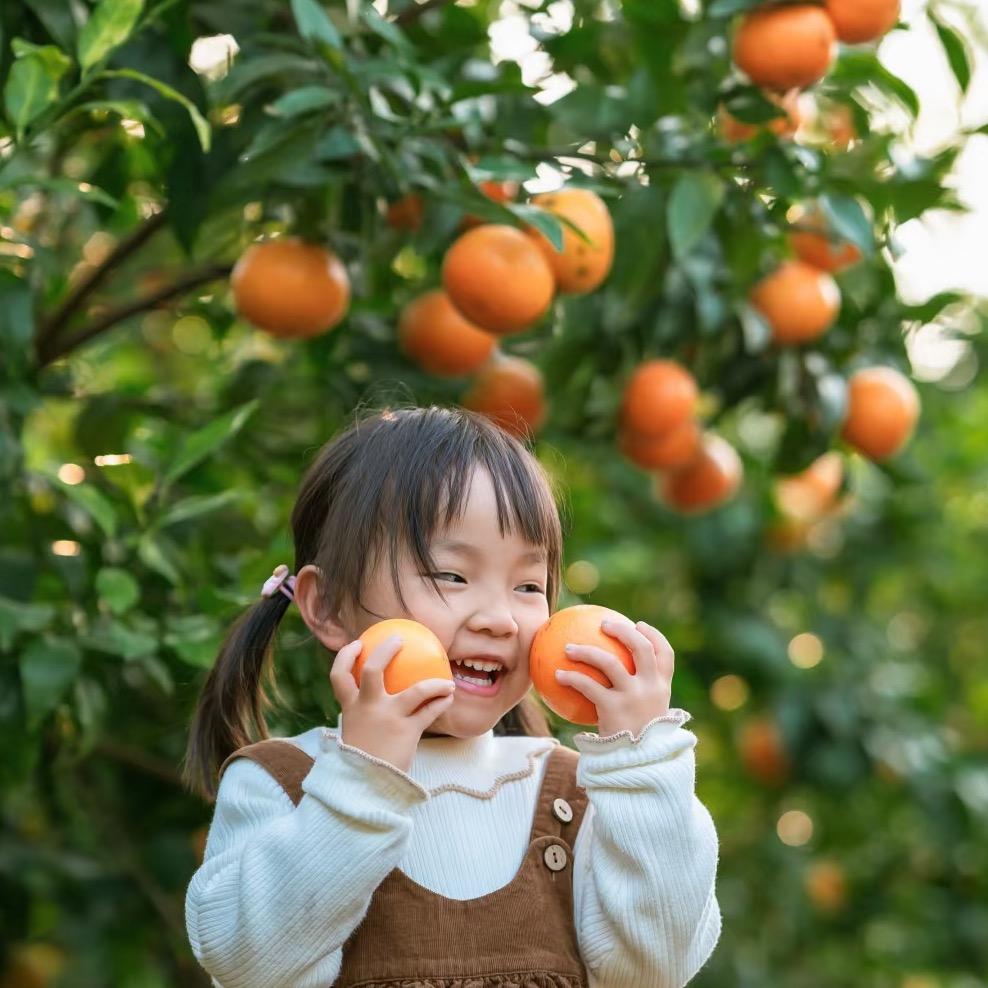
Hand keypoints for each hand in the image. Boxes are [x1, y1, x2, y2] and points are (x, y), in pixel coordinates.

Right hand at [329, 635, 455, 773]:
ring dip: (435, 683)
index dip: (346, 656)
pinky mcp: (407, 731)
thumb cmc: (362, 763)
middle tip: (399, 639)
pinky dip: (441, 702)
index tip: (357, 644)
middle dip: (386, 650)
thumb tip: (376, 705)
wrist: (366, 789)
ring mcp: (388, 718)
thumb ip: (363, 719)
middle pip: (373, 670)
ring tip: (446, 681)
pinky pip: (430, 712)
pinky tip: (449, 698)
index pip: (339, 676)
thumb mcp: (356, 737)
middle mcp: (368, 708)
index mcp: (350, 709)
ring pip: (416, 690)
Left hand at [555, 619, 673, 737]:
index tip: (639, 625)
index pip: (665, 654)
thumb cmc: (637, 747)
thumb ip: (636, 703)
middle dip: (623, 631)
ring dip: (586, 651)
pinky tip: (557, 675)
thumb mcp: (646, 722)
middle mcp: (651, 688)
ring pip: (610, 662)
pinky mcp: (614, 708)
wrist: (638, 769)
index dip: (654, 636)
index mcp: (662, 689)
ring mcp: (634, 697)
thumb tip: (611, 686)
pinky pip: (588, 686)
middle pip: (641, 648)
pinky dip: (571, 677)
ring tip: (568, 647)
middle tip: (605, 624)